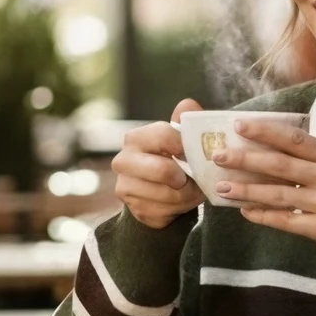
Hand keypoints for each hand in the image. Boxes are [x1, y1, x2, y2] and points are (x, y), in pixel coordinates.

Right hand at [112, 98, 204, 228]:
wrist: (158, 194)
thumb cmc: (173, 161)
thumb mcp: (182, 139)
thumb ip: (187, 121)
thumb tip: (188, 104)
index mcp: (136, 138)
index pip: (164, 136)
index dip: (185, 146)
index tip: (193, 154)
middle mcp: (123, 160)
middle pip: (163, 170)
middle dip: (185, 177)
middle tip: (190, 178)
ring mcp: (124, 186)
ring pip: (169, 194)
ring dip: (186, 195)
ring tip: (188, 190)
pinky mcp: (133, 208)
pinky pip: (166, 211)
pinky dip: (179, 208)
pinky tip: (178, 202)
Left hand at [213, 117, 315, 251]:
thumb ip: (312, 157)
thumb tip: (267, 146)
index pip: (295, 139)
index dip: (265, 132)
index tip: (238, 127)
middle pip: (281, 165)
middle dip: (246, 159)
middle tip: (219, 156)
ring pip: (278, 195)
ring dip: (247, 190)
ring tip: (222, 187)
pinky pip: (285, 220)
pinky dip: (262, 215)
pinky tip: (244, 210)